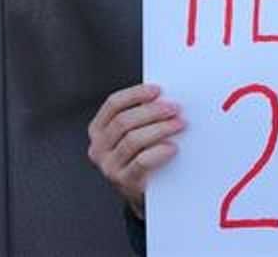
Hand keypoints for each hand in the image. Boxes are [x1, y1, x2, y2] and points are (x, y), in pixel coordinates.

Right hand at [87, 83, 185, 217]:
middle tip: (174, 108)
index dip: (135, 94)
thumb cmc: (141, 152)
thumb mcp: (135, 131)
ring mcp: (109, 166)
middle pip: (123, 121)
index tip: (157, 90)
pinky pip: (141, 162)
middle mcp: (99, 148)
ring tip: (178, 124)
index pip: (113, 104)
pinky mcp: (124, 180)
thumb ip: (142, 114)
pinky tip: (172, 147)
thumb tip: (164, 96)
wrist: (142, 188)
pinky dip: (159, 151)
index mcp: (99, 129)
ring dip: (160, 128)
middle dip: (152, 111)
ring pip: (133, 140)